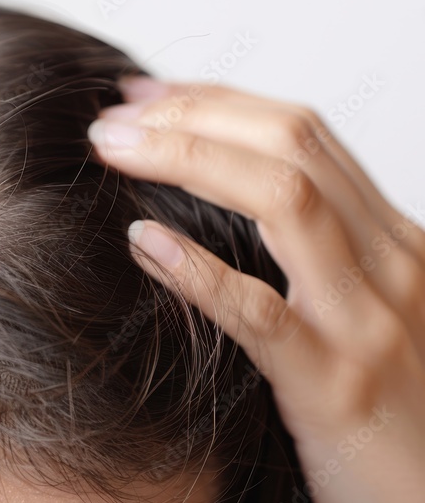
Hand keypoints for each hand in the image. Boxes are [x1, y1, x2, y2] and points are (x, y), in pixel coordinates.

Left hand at [90, 77, 424, 502]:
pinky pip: (262, 314)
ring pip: (287, 203)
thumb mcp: (362, 309)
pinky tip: (141, 242)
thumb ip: (311, 256)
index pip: (302, 135)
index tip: (145, 94)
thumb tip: (211, 203)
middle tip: (112, 117)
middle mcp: (389, 264)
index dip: (217, 101)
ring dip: (187, 160)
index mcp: (390, 240)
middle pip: (292, 147)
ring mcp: (366, 323)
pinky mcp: (335, 387)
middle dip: (193, 117)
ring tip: (112, 151)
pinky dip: (197, 270)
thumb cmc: (388, 407)